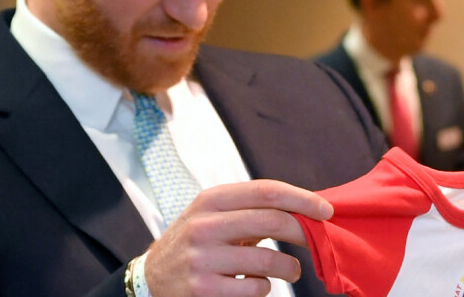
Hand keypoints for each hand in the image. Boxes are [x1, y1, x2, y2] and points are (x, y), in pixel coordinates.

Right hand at [144, 179, 332, 296]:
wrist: (153, 277)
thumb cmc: (196, 241)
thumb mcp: (213, 215)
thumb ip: (249, 210)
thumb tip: (301, 210)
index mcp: (210, 199)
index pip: (264, 191)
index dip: (300, 198)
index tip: (326, 209)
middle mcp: (204, 224)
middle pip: (271, 221)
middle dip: (303, 231)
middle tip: (317, 240)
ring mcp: (202, 258)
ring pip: (268, 261)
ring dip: (290, 268)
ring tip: (291, 271)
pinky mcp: (203, 289)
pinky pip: (255, 290)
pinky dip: (266, 288)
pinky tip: (258, 285)